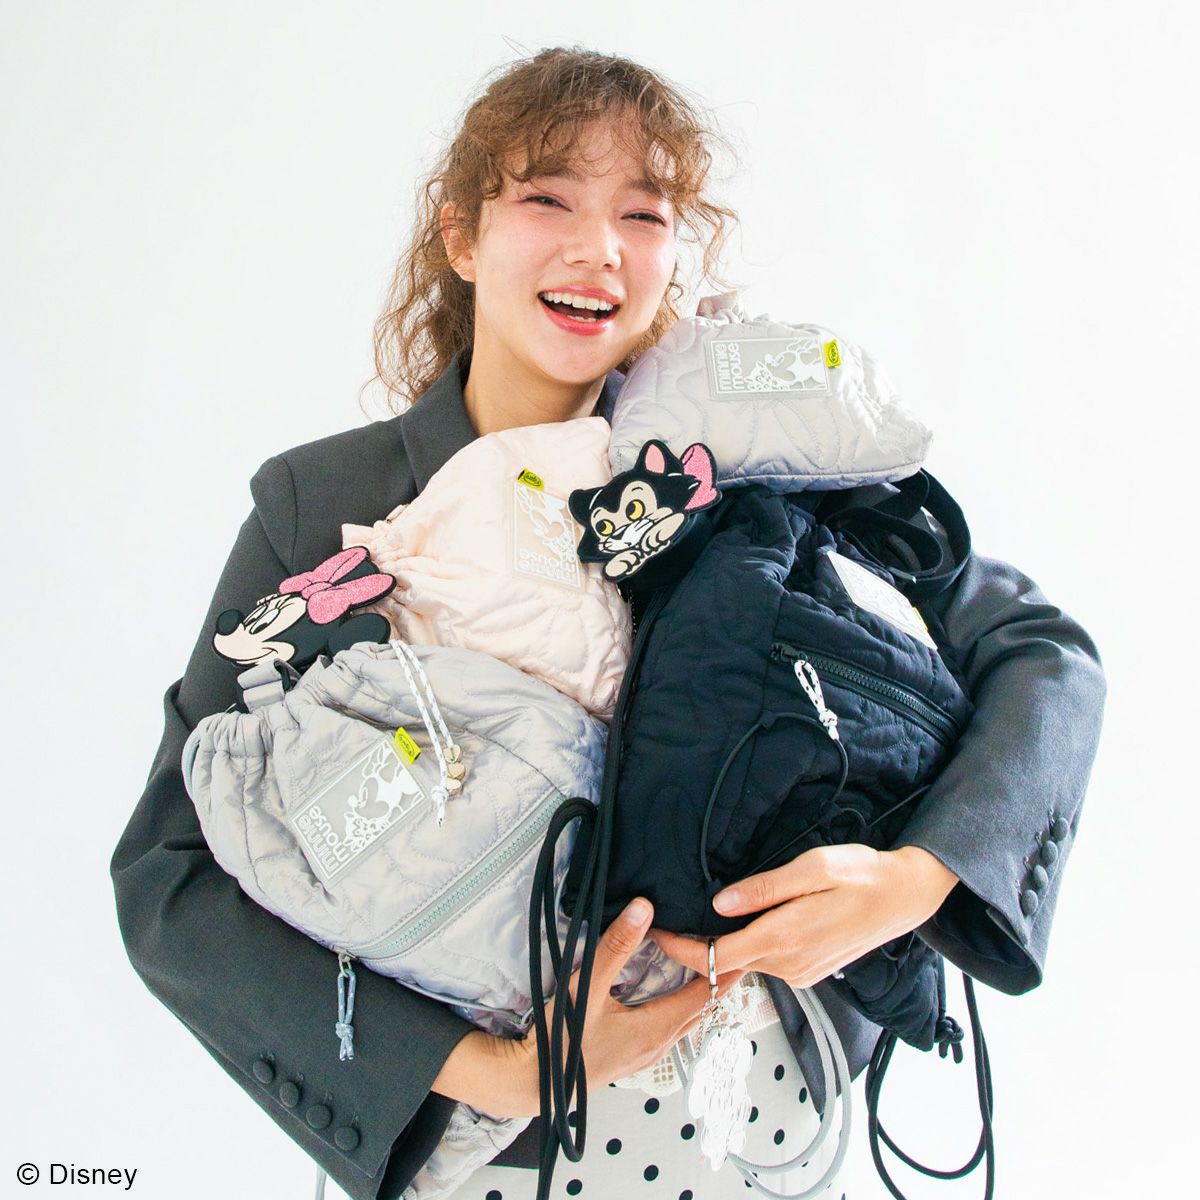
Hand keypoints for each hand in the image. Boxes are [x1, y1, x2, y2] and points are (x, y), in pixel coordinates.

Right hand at [523, 897, 742, 1104]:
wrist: (533, 1083)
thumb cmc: (562, 1039)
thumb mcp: (587, 986)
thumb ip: (615, 946)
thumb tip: (644, 908)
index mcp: (656, 1029)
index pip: (705, 995)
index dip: (723, 969)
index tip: (741, 943)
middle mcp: (659, 1044)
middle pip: (701, 1009)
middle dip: (719, 980)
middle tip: (732, 949)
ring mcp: (646, 1052)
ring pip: (686, 1018)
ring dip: (700, 993)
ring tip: (709, 964)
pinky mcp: (633, 1053)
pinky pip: (669, 1024)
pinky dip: (681, 1003)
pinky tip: (671, 990)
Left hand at [649, 844, 958, 988]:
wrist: (905, 896)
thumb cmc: (863, 875)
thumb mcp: (812, 868)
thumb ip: (765, 889)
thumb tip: (720, 904)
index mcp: (786, 939)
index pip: (718, 957)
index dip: (681, 949)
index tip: (657, 933)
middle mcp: (790, 964)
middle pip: (728, 963)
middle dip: (696, 946)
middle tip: (670, 918)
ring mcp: (801, 972)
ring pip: (747, 963)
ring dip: (722, 947)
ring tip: (698, 919)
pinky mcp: (809, 971)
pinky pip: (767, 962)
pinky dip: (747, 948)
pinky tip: (740, 926)